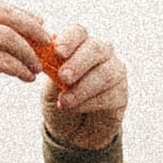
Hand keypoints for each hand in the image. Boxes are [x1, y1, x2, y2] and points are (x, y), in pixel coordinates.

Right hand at [0, 3, 50, 134]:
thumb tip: (24, 40)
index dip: (22, 13)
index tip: (40, 24)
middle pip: (5, 14)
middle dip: (32, 27)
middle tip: (48, 42)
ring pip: (8, 36)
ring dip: (29, 53)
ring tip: (37, 67)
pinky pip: (5, 60)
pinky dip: (21, 69)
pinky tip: (27, 78)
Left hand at [40, 23, 127, 151]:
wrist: (70, 130)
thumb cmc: (58, 99)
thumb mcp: (47, 83)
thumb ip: (49, 68)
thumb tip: (40, 52)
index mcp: (79, 45)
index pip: (78, 32)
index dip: (69, 40)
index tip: (58, 52)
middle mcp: (101, 54)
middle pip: (96, 49)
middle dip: (78, 63)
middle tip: (63, 77)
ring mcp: (115, 73)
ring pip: (105, 73)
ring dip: (83, 88)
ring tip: (65, 102)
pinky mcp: (122, 94)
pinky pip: (110, 95)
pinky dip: (90, 103)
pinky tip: (75, 108)